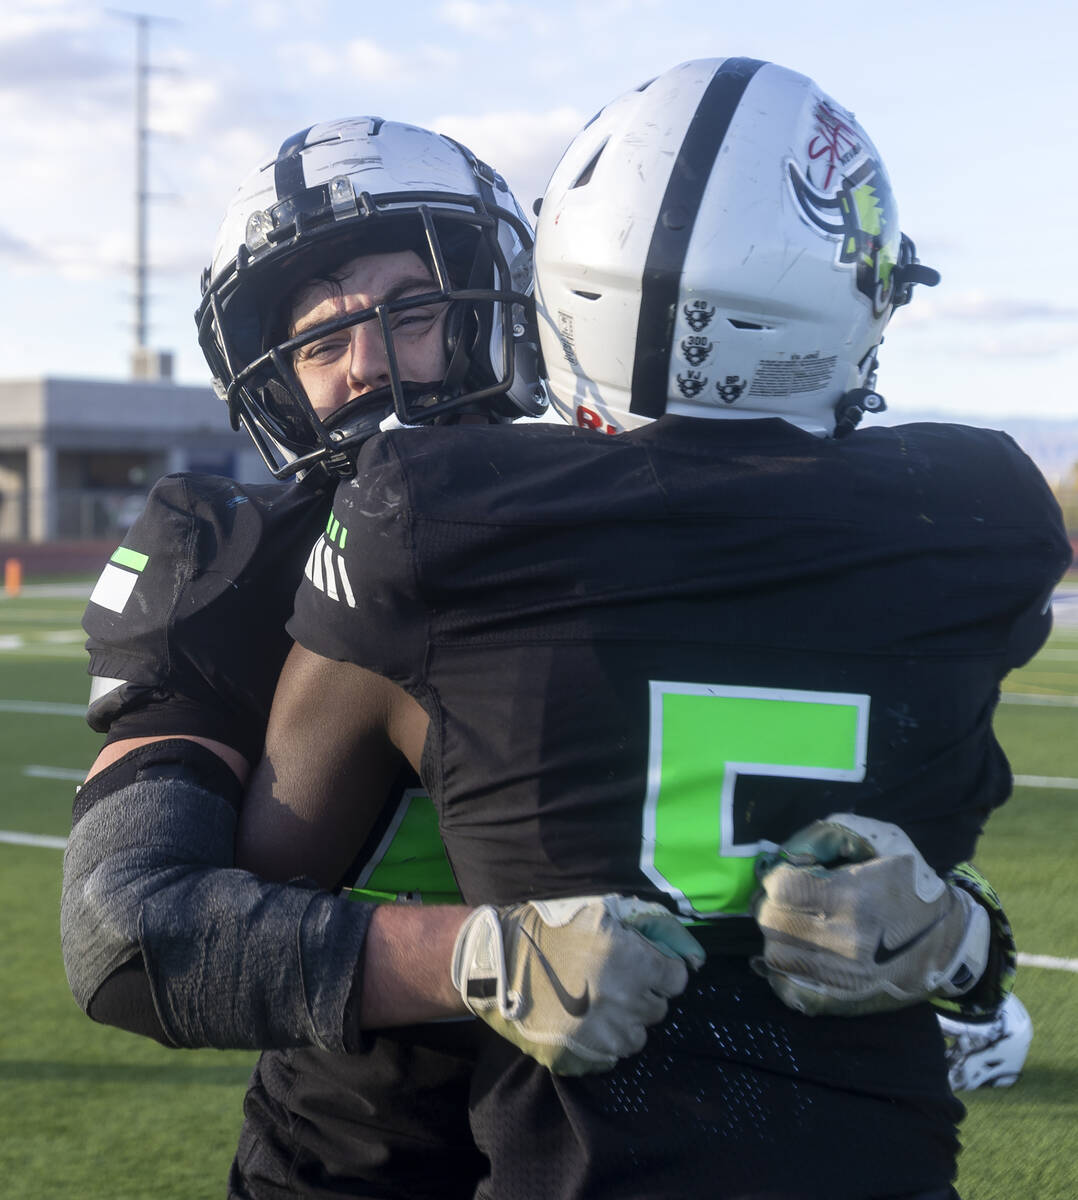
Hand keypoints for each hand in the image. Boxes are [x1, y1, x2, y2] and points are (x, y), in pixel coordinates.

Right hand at [451, 894, 704, 1073]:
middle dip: (640, 993)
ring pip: (635, 1039)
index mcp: (633, 963)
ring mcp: (598, 1036)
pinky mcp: (575, 1059)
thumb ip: (656, 927)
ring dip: (623, 1021)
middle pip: (656, 1010)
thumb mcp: (606, 909)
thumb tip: (696, 959)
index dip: (658, 968)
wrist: (498, 958)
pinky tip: (578, 1020)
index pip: (676, 980)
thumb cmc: (555, 926)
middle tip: (611, 978)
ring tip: (594, 1001)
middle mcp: (622, 1003)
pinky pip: (606, 1058)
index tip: (638, 963)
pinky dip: (598, 1043)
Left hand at [752, 813, 988, 1016]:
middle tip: (791, 900)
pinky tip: (798, 954)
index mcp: (854, 897)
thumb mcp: (880, 840)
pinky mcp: (841, 1000)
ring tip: (796, 925)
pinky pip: (789, 989)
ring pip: (774, 955)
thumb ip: (828, 834)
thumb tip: (787, 853)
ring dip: (777, 935)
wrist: (948, 941)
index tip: (793, 875)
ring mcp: (841, 977)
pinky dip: (784, 971)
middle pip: (771, 921)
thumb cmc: (910, 883)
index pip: (782, 888)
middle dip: (773, 904)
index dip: (780, 876)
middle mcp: (844, 941)